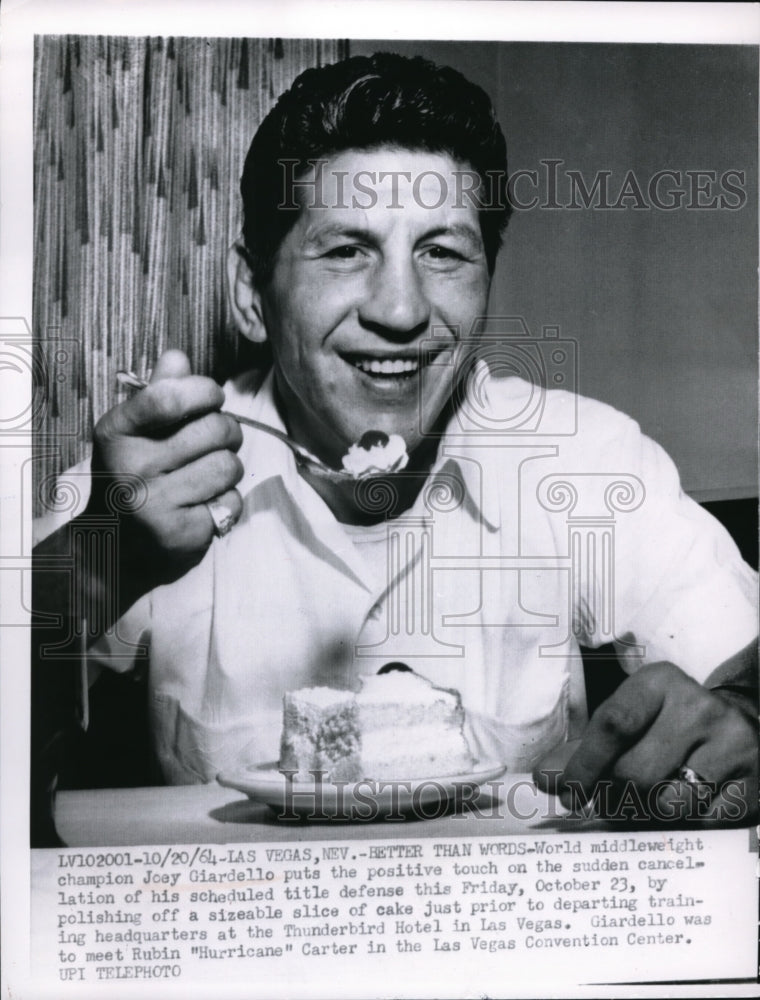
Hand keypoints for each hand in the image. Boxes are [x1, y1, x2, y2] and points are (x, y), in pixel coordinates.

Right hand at [86, 350, 243, 585]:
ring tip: (209, 474)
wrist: (112, 546)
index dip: (205, 390)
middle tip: (217, 441)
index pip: (169, 398)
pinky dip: (226, 502)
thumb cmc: (131, 477)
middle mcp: (131, 469)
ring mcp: (154, 505)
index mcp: (116, 433)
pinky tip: (203, 505)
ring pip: (229, 466)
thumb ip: (157, 394)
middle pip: (216, 430)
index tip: (213, 397)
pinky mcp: (180, 535)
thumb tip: (178, 356)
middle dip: (228, 432)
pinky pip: (231, 502)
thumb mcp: (132, 433)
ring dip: (229, 468)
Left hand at [536, 661, 757, 824]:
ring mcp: (733, 744)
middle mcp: (699, 707)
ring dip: (647, 815)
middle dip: (612, 797)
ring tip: (647, 804)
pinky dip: (684, 826)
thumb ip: (585, 747)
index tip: (567, 793)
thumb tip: (545, 778)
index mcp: (659, 682)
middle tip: (606, 803)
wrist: (742, 721)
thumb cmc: (667, 724)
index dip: (584, 765)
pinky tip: (686, 808)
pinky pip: (703, 823)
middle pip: (635, 773)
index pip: (613, 725)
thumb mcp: (630, 718)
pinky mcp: (754, 784)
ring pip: (668, 805)